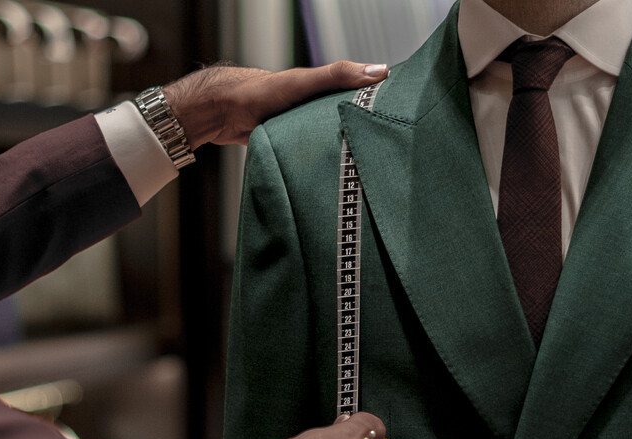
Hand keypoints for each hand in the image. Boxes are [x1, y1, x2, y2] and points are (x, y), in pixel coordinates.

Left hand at [164, 61, 388, 146]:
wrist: (224, 114)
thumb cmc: (261, 92)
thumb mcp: (305, 82)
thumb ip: (337, 76)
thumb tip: (380, 71)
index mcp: (329, 90)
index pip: (365, 93)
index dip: (385, 102)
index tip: (407, 115)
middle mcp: (322, 109)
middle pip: (354, 120)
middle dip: (370, 133)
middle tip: (395, 149)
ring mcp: (310, 128)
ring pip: (337, 140)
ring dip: (349, 151)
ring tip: (373, 166)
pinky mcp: (298, 147)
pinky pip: (319, 155)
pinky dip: (329, 162)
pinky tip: (341, 175)